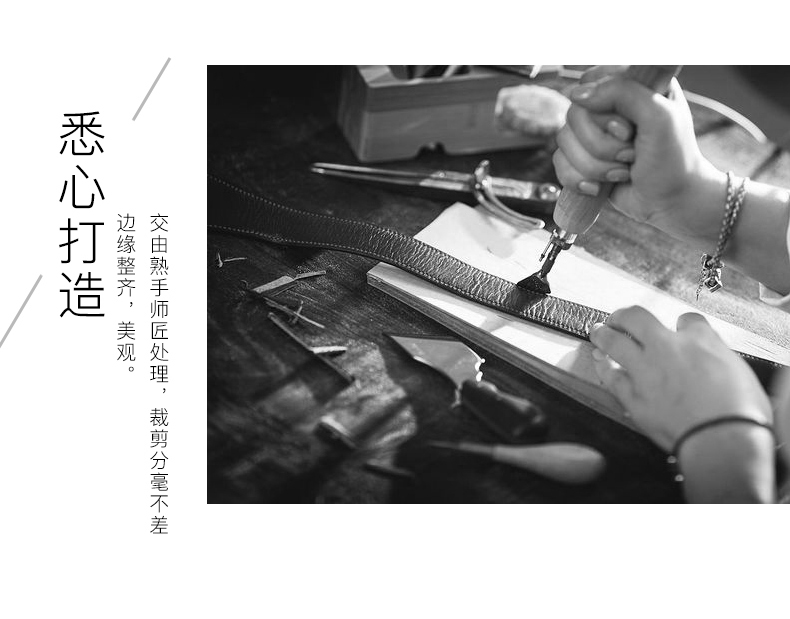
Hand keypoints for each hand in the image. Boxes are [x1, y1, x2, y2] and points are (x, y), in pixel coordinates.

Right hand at [553, 66, 723, 241]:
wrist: (670, 203)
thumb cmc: (673, 159)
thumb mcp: (659, 117)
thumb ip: (623, 92)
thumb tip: (577, 95)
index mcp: (631, 85)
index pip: (590, 81)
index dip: (602, 110)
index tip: (628, 130)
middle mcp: (609, 106)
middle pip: (574, 115)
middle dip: (601, 145)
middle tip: (630, 155)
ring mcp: (593, 133)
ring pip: (564, 141)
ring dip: (594, 166)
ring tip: (622, 172)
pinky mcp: (582, 159)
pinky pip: (559, 163)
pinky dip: (578, 180)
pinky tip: (599, 187)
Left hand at [589, 306, 771, 450]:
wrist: (722, 439)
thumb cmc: (740, 412)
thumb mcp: (741, 373)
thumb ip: (718, 358)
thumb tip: (710, 357)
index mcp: (701, 340)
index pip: (688, 320)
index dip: (682, 325)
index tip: (679, 328)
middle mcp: (668, 348)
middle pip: (637, 318)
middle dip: (625, 315)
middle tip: (619, 318)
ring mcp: (646, 370)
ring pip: (613, 341)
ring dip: (602, 333)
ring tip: (597, 330)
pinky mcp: (632, 395)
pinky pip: (610, 376)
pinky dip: (602, 367)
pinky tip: (598, 362)